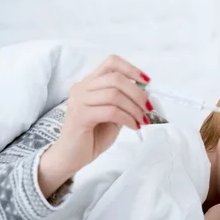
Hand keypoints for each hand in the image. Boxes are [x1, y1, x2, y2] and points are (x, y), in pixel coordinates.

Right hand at [38, 55, 151, 197]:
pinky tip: (134, 126)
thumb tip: (146, 95)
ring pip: (114, 95)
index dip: (132, 69)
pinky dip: (127, 118)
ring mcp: (79, 100)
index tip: (147, 82)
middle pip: (116, 79)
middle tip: (148, 108)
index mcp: (90, 83)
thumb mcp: (113, 114)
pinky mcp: (80, 115)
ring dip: (134, 108)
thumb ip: (124, 102)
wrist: (72, 156)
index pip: (111, 63)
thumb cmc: (93, 135)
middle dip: (138, 93)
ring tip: (142, 120)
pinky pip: (111, 111)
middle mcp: (82, 87)